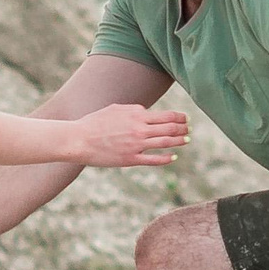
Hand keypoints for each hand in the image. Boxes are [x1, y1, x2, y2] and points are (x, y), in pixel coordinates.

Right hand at [72, 103, 188, 167]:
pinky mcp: (130, 159)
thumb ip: (133, 110)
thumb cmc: (95, 122)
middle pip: (169, 128)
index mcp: (136, 115)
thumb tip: (145, 111)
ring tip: (186, 140)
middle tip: (189, 129)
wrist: (79, 139)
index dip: (179, 117)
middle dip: (182, 128)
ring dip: (178, 141)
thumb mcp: (116, 109)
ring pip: (165, 143)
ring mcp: (136, 145)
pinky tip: (174, 157)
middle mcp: (139, 129)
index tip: (185, 118)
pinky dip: (166, 158)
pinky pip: (154, 160)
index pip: (166, 115)